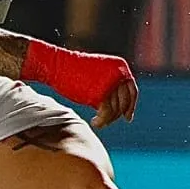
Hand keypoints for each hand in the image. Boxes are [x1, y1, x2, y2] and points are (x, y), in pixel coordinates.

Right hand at [22, 39, 137, 123]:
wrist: (58, 65)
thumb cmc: (74, 71)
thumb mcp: (97, 75)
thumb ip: (109, 86)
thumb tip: (118, 107)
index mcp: (120, 66)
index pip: (132, 90)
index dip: (130, 106)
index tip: (127, 118)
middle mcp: (119, 73)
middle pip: (125, 101)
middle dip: (119, 114)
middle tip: (109, 122)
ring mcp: (111, 82)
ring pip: (116, 109)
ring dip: (108, 119)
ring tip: (98, 123)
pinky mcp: (101, 93)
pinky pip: (107, 113)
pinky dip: (102, 121)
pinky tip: (95, 123)